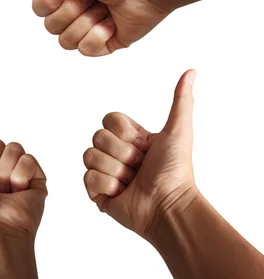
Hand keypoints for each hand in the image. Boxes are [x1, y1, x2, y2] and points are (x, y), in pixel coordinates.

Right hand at [0, 0, 167, 55]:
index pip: (38, 10)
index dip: (55, 0)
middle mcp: (74, 10)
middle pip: (51, 28)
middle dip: (73, 11)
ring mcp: (89, 28)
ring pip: (67, 43)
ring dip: (87, 23)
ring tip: (106, 8)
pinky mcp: (106, 44)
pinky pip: (87, 51)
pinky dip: (100, 36)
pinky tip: (114, 22)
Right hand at [82, 70, 198, 239]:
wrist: (168, 206)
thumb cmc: (175, 171)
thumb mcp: (178, 131)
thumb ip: (181, 100)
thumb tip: (191, 72)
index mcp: (129, 138)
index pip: (109, 119)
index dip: (126, 133)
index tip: (145, 147)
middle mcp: (114, 152)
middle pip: (98, 137)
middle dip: (123, 154)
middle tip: (139, 167)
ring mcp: (104, 171)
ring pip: (90, 156)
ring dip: (115, 171)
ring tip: (131, 181)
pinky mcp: (96, 191)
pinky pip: (88, 178)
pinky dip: (107, 185)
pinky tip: (122, 192)